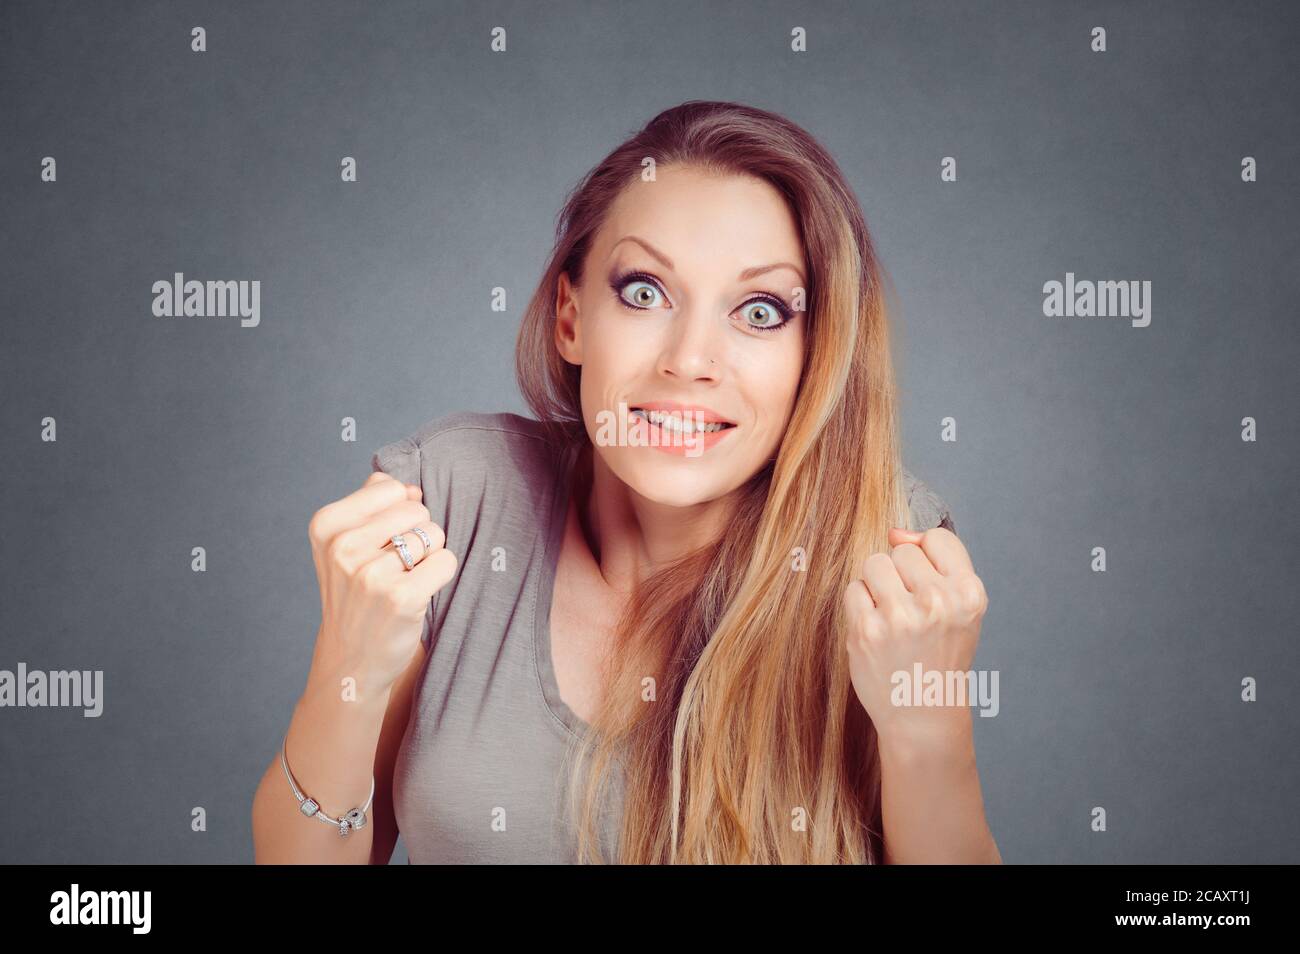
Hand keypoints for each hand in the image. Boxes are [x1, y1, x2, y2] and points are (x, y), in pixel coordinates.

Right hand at [307, 471, 457, 691]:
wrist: (352, 659)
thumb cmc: (355, 595)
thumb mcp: (344, 544)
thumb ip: (372, 504)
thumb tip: (409, 487)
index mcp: (326, 525)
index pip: (392, 489)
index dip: (399, 513)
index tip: (381, 542)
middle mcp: (344, 547)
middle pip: (417, 510)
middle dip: (417, 533)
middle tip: (397, 566)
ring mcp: (371, 574)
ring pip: (434, 534)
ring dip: (429, 556)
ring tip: (405, 579)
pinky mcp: (401, 597)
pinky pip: (447, 561)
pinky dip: (441, 574)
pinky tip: (419, 592)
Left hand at [843, 525, 987, 755]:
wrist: (924, 715)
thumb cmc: (939, 655)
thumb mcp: (959, 609)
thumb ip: (935, 563)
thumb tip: (895, 532)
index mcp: (969, 594)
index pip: (937, 539)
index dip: (927, 559)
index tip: (927, 587)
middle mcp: (938, 602)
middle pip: (901, 552)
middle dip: (900, 575)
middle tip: (909, 612)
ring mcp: (900, 617)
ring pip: (874, 564)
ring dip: (876, 586)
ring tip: (890, 617)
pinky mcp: (866, 631)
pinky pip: (853, 589)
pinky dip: (860, 607)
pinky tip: (876, 630)